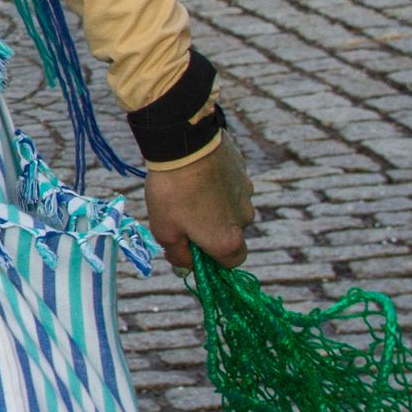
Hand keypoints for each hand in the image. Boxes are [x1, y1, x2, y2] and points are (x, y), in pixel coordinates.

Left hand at [144, 132, 252, 275]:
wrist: (184, 144)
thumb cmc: (172, 192)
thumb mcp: (165, 231)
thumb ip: (178, 254)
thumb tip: (185, 267)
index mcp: (229, 241)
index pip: (232, 263)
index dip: (212, 259)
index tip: (192, 248)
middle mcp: (245, 219)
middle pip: (230, 233)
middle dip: (211, 230)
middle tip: (183, 216)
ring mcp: (247, 193)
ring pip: (230, 207)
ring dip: (213, 206)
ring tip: (187, 191)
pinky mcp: (242, 171)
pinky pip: (229, 186)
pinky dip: (216, 185)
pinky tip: (196, 174)